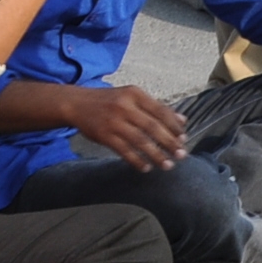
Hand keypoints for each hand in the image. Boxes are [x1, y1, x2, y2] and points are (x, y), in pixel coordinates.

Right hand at [63, 84, 188, 170]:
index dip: (174, 126)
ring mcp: (114, 121)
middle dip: (169, 142)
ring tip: (167, 165)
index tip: (184, 138)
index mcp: (134, 94)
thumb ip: (155, 108)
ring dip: (156, 155)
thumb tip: (182, 121)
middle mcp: (125, 106)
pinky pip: (125, 151)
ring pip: (140, 141)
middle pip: (153, 127)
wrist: (77, 103)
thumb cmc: (108, 101)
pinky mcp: (104, 135)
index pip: (160, 110)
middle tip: (181, 154)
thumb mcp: (131, 97)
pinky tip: (146, 167)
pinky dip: (137, 160)